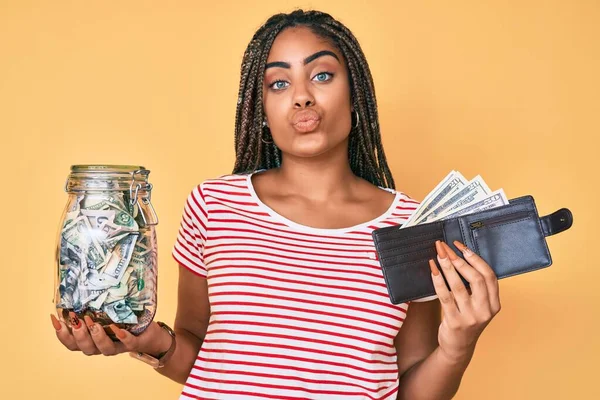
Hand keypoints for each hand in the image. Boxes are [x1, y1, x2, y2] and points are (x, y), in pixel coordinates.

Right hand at [50, 312, 168, 356]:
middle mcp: (102, 346)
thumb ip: (95, 303)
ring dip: (96, 337)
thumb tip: (84, 278)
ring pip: (103, 349)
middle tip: (78, 321)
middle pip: (84, 348)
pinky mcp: (134, 343)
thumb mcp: (107, 311)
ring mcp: (118, 346)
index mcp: (92, 339)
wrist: (150, 333)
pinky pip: (127, 343)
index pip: (72, 343)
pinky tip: (117, 328)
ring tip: (94, 324)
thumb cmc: (124, 320)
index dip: (61, 333)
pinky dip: (121, 336)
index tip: (55, 318)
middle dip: (79, 335)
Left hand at [429, 240, 500, 362]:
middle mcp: (485, 310)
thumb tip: (461, 256)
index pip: (489, 276)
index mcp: (494, 304)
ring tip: (438, 254)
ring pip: (458, 286)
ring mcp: (470, 317)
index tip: (461, 246)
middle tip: (445, 248)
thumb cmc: (467, 319)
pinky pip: (445, 296)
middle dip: (459, 260)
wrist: (458, 347)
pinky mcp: (454, 322)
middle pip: (475, 278)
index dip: (475, 258)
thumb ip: (476, 286)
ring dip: (447, 267)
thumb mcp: (479, 305)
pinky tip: (433, 269)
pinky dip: (438, 281)